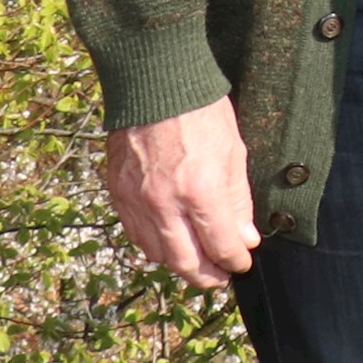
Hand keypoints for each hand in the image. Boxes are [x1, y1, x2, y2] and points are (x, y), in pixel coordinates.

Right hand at [106, 98, 259, 287]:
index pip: (220, 246)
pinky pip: (134, 234)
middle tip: (219, 278)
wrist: (155, 85)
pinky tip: (167, 243)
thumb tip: (245, 239)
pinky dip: (153, 245)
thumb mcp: (234, 153)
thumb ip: (238, 202)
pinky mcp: (117, 193)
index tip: (242, 263)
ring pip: (156, 254)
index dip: (235, 261)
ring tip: (196, 262)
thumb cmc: (202, 113)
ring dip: (178, 264)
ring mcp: (136, 201)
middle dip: (206, 276)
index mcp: (200, 192)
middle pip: (185, 262)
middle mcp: (164, 204)